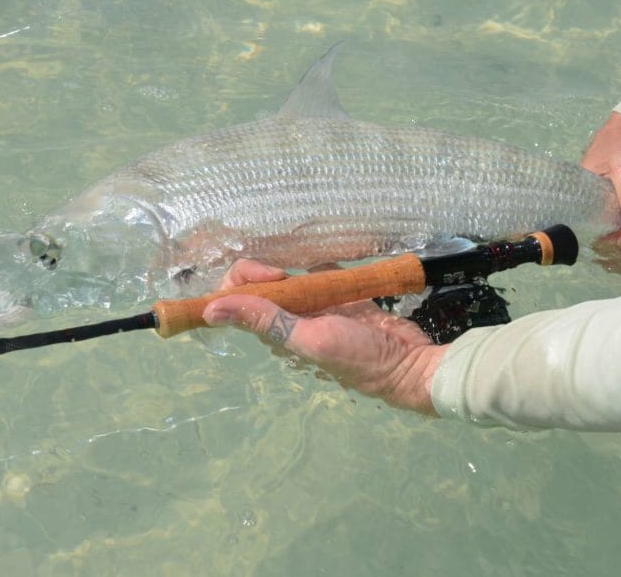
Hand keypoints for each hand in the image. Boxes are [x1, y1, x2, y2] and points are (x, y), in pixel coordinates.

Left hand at [202, 259, 446, 414]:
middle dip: (263, 268)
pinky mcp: (338, 295)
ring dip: (288, 262)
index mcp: (274, 331)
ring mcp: (314, 305)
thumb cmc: (359, 357)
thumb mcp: (310, 339)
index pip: (236, 299)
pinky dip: (318, 261)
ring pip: (285, 275)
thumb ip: (266, 320)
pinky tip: (324, 256)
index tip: (275, 275)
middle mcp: (288, 318)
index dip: (245, 280)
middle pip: (256, 283)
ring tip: (303, 261)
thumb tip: (210, 310)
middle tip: (288, 271)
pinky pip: (318, 271)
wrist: (410, 363)